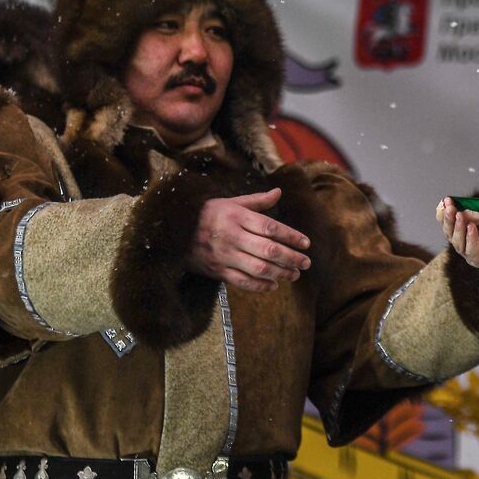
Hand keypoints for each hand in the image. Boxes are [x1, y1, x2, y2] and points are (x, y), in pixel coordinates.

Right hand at [191, 188, 310, 292]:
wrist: (172, 230)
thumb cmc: (207, 214)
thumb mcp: (230, 202)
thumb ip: (256, 201)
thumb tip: (279, 192)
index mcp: (237, 216)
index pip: (271, 227)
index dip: (291, 236)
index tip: (306, 243)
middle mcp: (232, 236)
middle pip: (269, 249)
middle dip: (291, 258)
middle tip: (306, 263)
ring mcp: (224, 255)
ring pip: (258, 268)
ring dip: (280, 273)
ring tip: (294, 275)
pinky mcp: (217, 271)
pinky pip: (242, 282)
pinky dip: (260, 286)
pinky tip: (273, 285)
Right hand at [439, 161, 478, 273]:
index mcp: (470, 223)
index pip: (452, 218)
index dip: (447, 210)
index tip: (446, 200)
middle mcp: (470, 238)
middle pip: (450, 231)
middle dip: (448, 219)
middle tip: (449, 208)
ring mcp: (476, 251)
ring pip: (458, 243)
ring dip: (456, 229)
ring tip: (459, 217)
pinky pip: (472, 252)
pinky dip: (470, 240)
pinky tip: (471, 229)